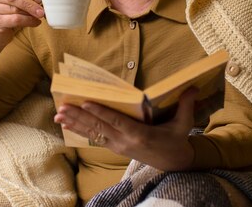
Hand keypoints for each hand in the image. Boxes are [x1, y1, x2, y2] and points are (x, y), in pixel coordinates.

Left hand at [54, 87, 197, 170]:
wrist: (173, 164)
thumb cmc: (176, 140)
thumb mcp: (184, 124)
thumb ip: (186, 105)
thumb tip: (193, 86)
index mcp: (140, 135)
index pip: (116, 122)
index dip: (100, 112)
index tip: (85, 102)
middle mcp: (125, 142)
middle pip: (99, 127)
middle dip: (79, 117)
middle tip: (62, 107)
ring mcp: (118, 146)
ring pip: (93, 133)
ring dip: (75, 123)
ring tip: (58, 115)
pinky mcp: (115, 148)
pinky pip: (94, 138)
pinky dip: (80, 130)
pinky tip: (66, 124)